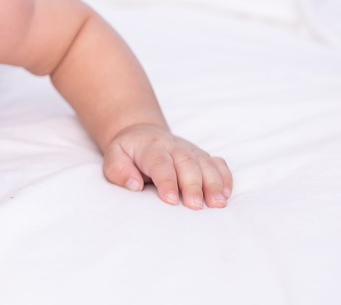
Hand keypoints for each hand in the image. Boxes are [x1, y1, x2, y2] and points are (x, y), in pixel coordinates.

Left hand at [102, 124, 231, 208]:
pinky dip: (225, 177)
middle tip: (196, 206)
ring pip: (205, 163)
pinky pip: (218, 163)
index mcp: (150, 147)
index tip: (170, 200)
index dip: (166, 181)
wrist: (141, 134)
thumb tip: (134, 185)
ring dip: (214, 183)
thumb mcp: (114, 158)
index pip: (160, 163)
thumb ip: (119, 171)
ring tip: (218, 203)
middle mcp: (173, 146)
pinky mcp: (201, 156)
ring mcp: (190, 150)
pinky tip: (226, 194)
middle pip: (186, 163)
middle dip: (193, 185)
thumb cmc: (127, 153)